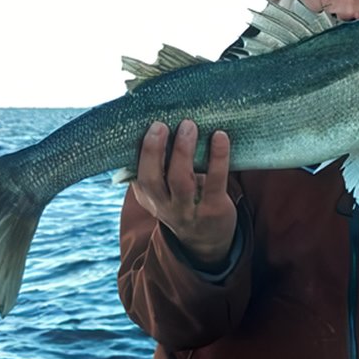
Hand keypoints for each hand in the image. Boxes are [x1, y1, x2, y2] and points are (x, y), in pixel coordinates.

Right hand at [130, 120, 236, 267]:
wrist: (206, 241)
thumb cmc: (184, 200)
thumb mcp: (164, 189)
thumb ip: (158, 163)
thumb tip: (154, 117)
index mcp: (148, 196)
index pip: (138, 175)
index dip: (140, 152)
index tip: (147, 125)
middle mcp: (164, 206)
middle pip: (152, 179)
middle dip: (154, 151)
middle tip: (160, 124)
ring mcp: (188, 210)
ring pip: (181, 181)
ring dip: (183, 151)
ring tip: (189, 126)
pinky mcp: (214, 210)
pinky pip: (215, 182)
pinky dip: (218, 158)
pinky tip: (220, 137)